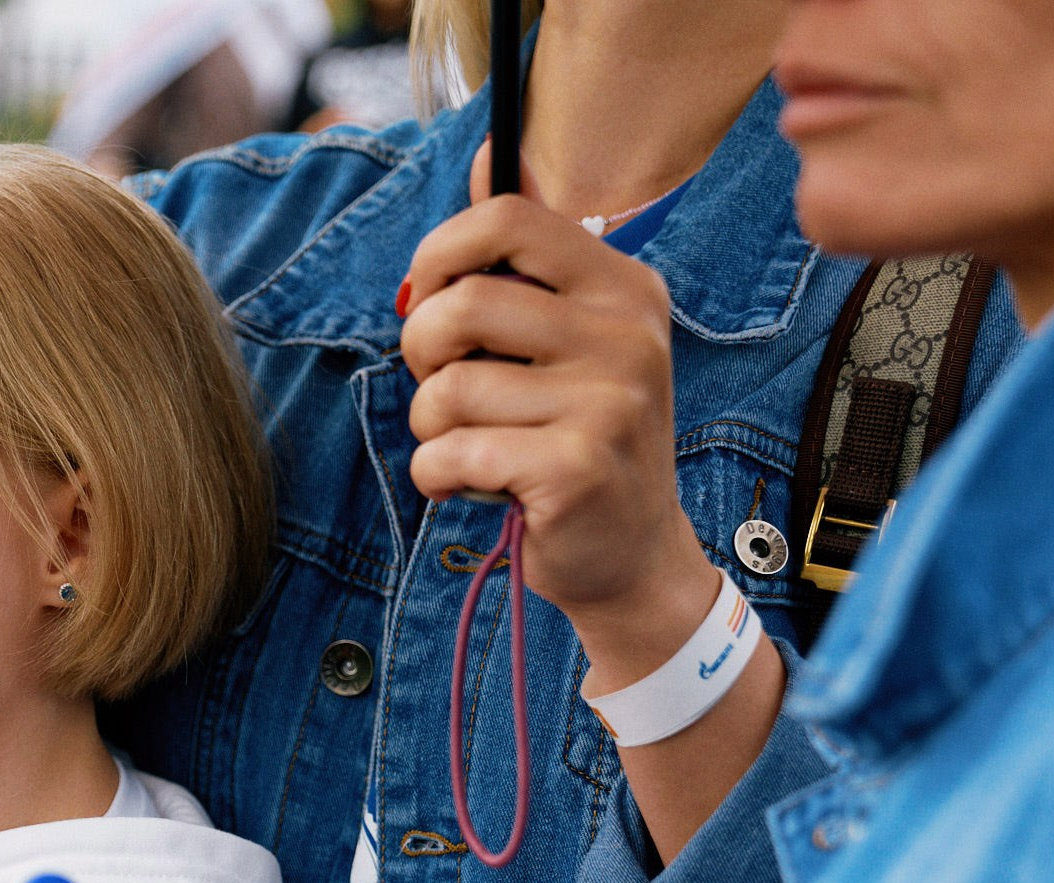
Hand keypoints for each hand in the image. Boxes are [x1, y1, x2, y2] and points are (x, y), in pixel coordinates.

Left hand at [400, 143, 722, 686]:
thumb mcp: (569, 341)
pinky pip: (450, 452)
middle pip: (464, 302)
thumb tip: (486, 154)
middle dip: (420, 349)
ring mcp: (609, 402)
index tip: (428, 296)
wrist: (633, 557)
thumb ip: (524, 263)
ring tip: (469, 447)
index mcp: (623, 287)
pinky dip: (436, 475)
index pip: (508, 218)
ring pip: (448, 388)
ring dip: (431, 426)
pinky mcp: (577, 468)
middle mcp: (627, 334)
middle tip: (439, 387)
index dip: (442, 250)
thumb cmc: (577, 442)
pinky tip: (471, 486)